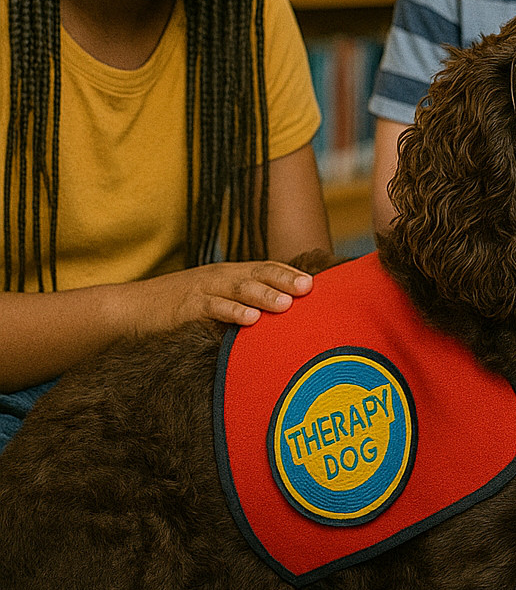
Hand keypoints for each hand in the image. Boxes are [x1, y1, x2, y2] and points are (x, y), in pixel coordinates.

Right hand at [128, 261, 313, 335]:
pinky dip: (231, 312)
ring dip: (264, 295)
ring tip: (287, 304)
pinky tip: (249, 319)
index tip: (315, 283)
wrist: (128, 309)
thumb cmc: (175, 310)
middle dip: (284, 280)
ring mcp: (201, 291)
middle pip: (257, 274)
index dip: (289, 274)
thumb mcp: (212, 301)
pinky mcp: (185, 308)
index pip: (264, 268)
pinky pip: (212, 309)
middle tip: (309, 289)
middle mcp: (218, 278)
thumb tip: (275, 320)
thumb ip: (240, 305)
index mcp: (227, 274)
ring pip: (239, 289)